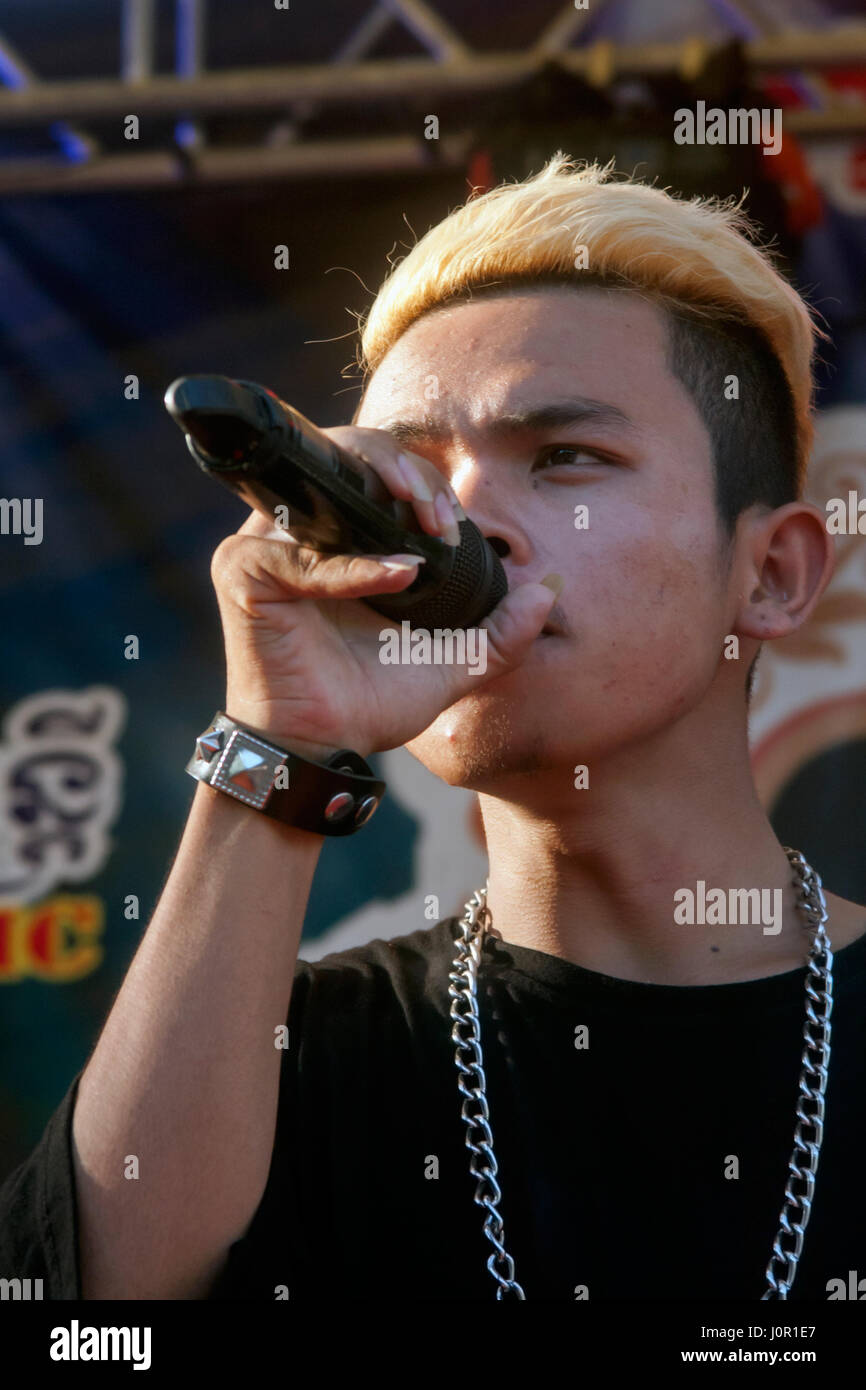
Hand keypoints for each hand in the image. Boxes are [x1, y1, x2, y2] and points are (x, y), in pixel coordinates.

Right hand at [209, 426, 559, 758]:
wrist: (323, 749)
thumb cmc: (371, 700)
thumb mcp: (451, 660)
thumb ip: (501, 630)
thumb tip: (549, 589)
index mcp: (341, 534)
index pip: (379, 470)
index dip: (424, 483)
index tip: (455, 526)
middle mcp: (299, 528)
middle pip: (350, 455)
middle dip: (407, 473)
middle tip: (443, 517)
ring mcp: (265, 545)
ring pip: (322, 482)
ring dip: (381, 492)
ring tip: (428, 524)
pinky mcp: (242, 572)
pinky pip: (300, 557)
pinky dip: (352, 567)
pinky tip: (397, 577)